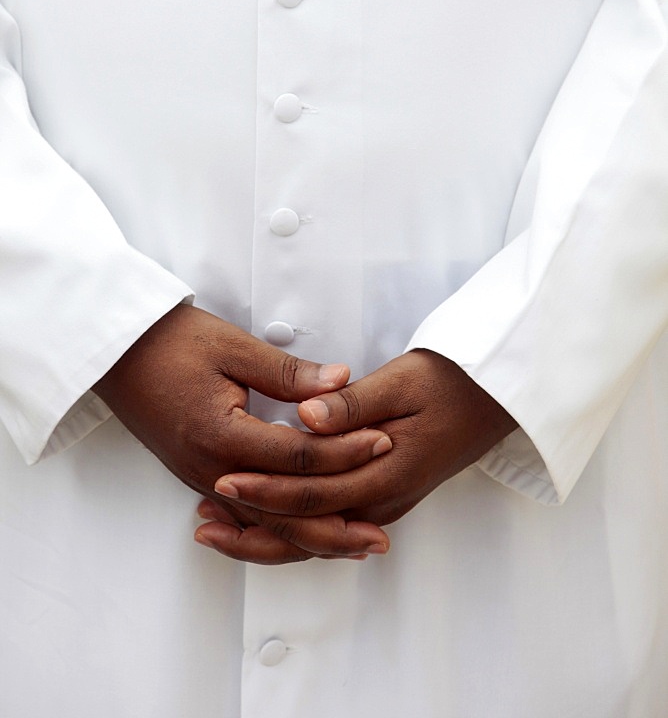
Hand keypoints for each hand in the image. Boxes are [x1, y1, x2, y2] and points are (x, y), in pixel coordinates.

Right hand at [93, 304, 391, 562]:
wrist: (115, 351)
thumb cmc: (170, 342)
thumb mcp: (233, 347)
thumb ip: (289, 373)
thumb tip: (341, 382)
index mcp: (222, 434)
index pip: (299, 456)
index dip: (345, 450)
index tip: (383, 441)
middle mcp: (210, 467)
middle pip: (282, 511)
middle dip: (334, 526)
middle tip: (379, 538)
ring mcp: (200, 477)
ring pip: (262, 523)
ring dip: (308, 537)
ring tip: (349, 546)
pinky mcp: (196, 475)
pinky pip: (242, 515)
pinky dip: (274, 528)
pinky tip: (297, 533)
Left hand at [205, 349, 516, 534]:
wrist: (496, 397)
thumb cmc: (451, 382)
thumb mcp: (403, 380)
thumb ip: (352, 404)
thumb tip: (306, 418)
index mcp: (389, 472)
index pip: (313, 492)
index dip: (265, 488)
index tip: (224, 478)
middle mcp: (385, 499)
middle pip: (309, 529)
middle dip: (254, 526)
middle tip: (203, 522)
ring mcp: (385, 502)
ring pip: (316, 536)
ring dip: (267, 537)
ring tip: (218, 531)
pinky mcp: (382, 496)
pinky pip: (329, 526)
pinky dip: (292, 529)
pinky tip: (263, 522)